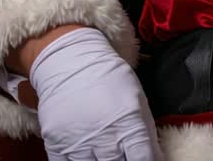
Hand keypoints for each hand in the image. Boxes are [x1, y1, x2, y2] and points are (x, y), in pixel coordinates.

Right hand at [27, 27, 161, 160]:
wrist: (71, 61)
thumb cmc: (109, 78)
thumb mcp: (138, 99)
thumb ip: (146, 131)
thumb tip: (155, 157)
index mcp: (129, 124)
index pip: (142, 159)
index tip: (143, 160)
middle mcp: (104, 137)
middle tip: (121, 152)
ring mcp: (78, 143)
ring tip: (102, 150)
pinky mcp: (56, 144)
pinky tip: (84, 152)